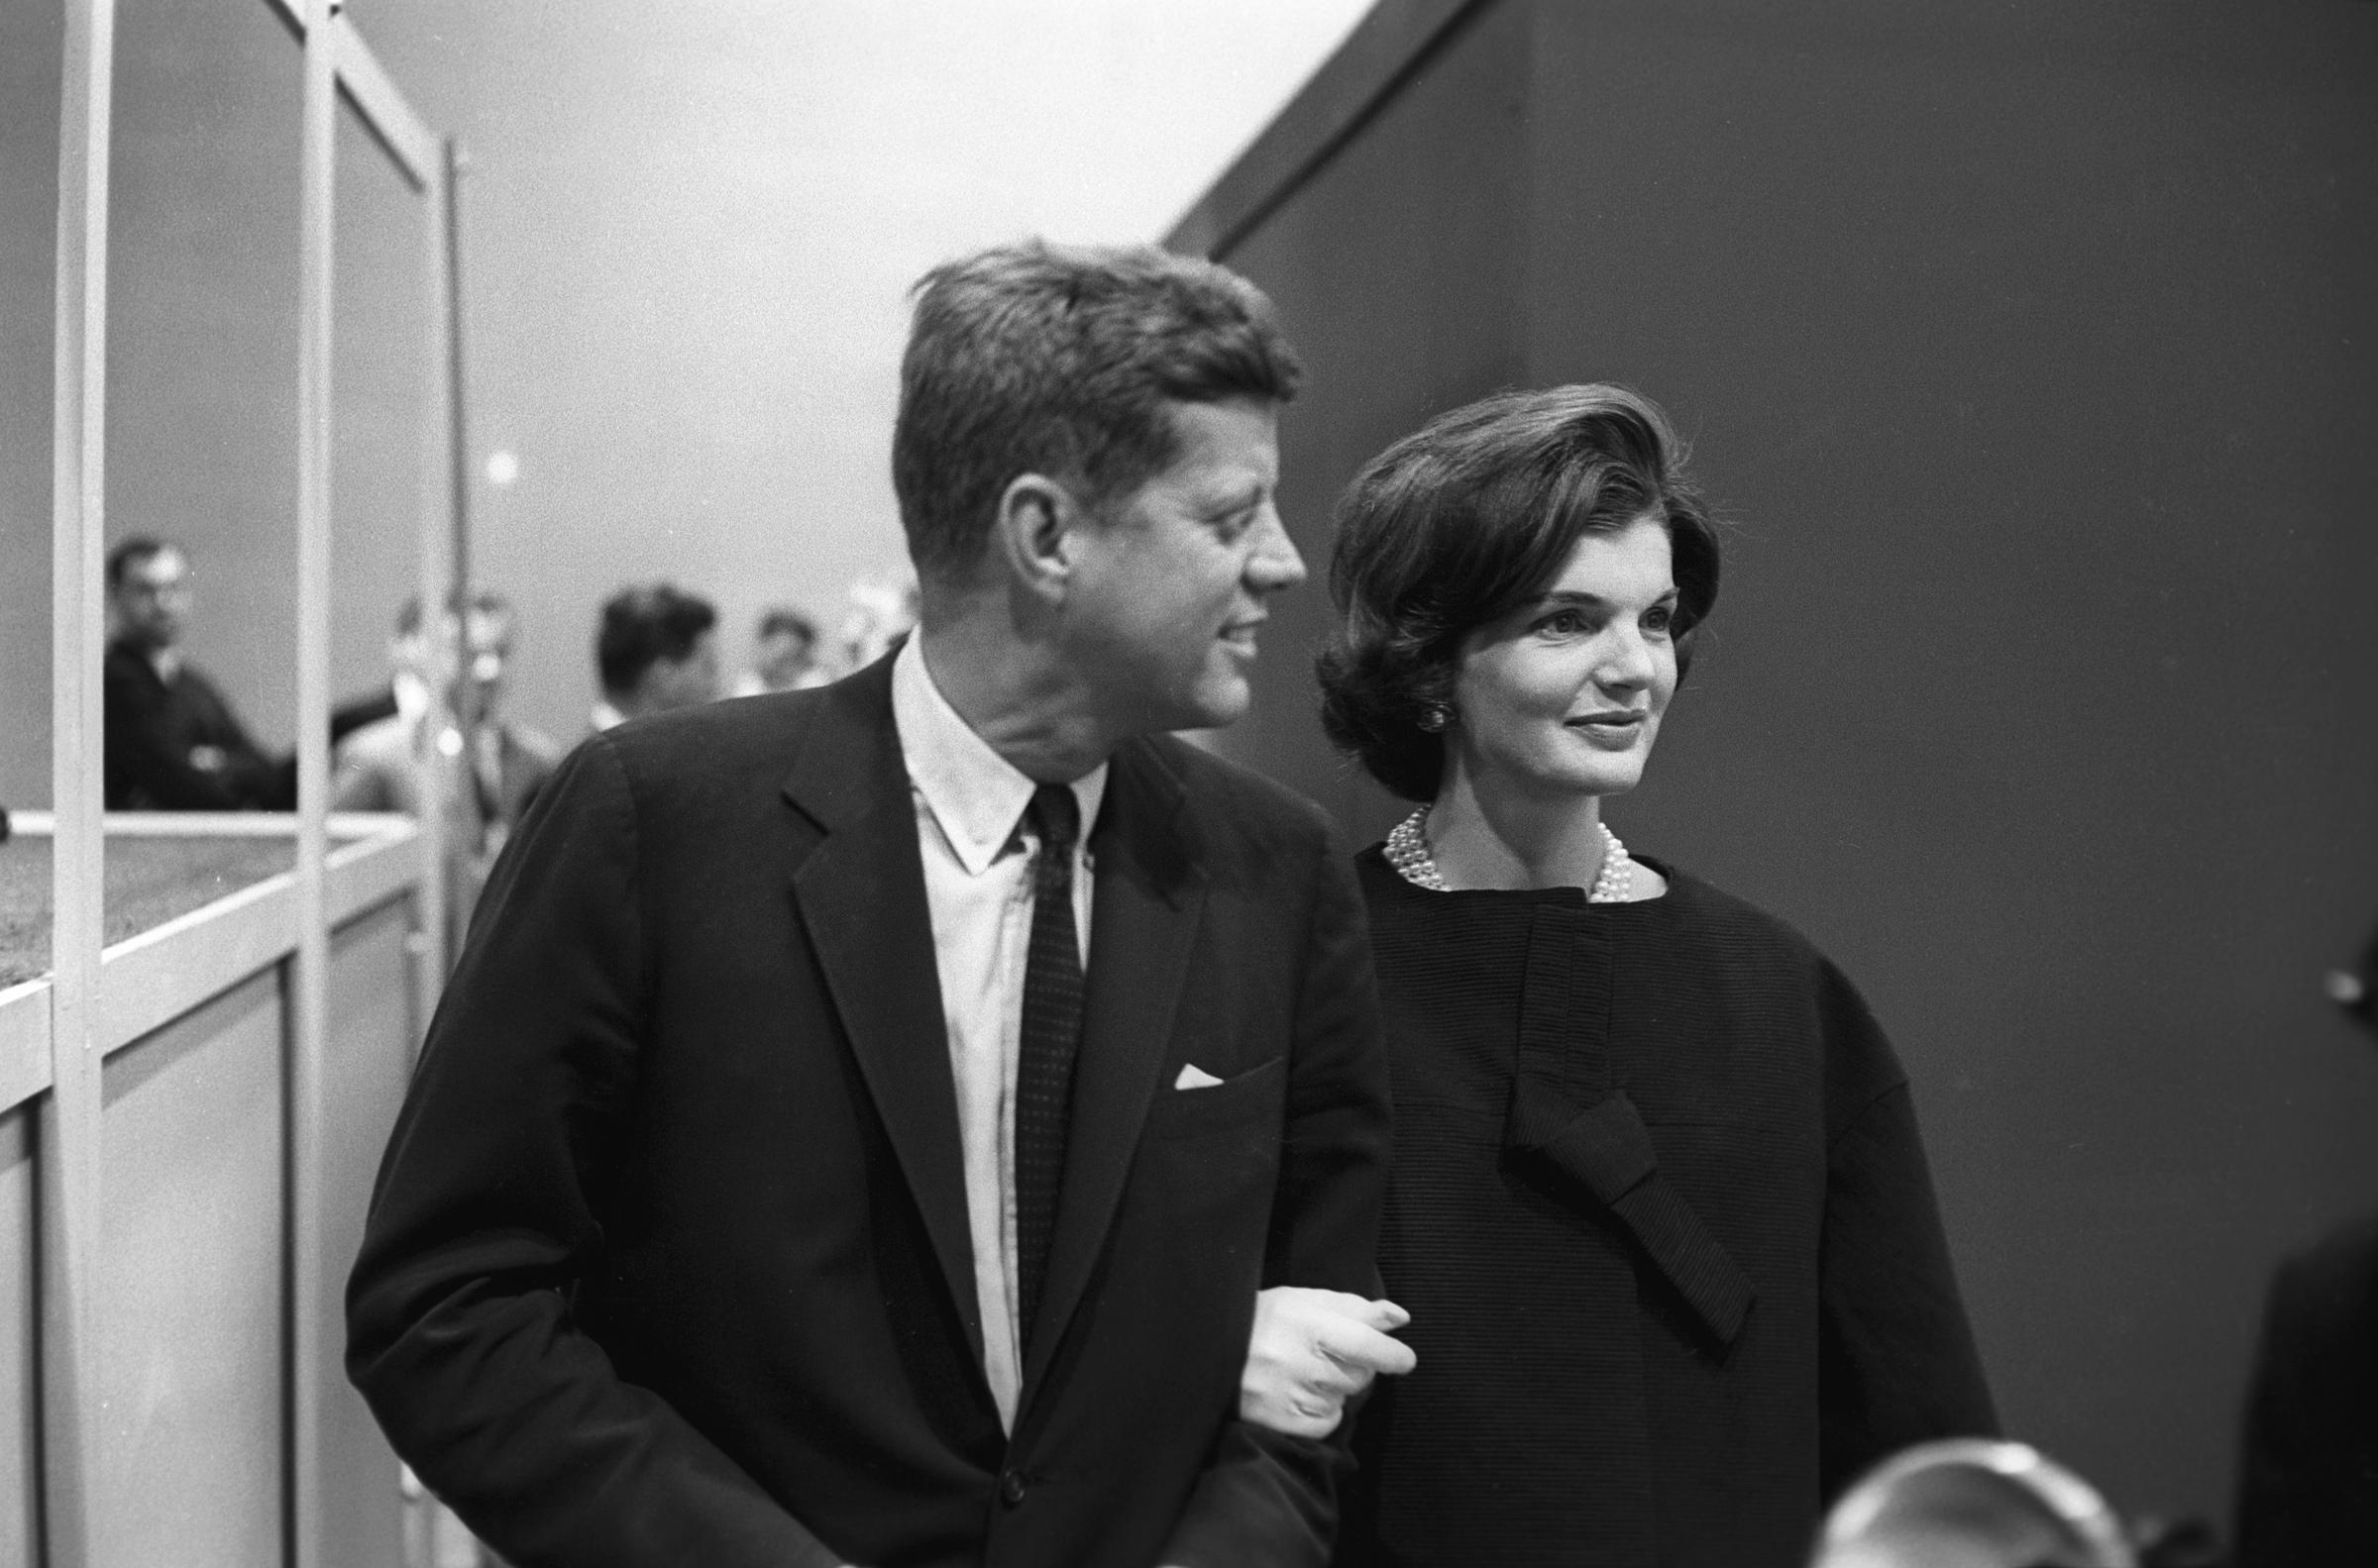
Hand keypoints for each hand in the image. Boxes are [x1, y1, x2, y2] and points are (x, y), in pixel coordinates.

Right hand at [1239, 1286, 1414, 1439]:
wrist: (1212, 1352)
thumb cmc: (1265, 1320)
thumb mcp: (1306, 1301)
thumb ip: (1356, 1309)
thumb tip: (1400, 1319)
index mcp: (1311, 1326)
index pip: (1367, 1345)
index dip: (1392, 1354)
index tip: (1405, 1359)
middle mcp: (1304, 1364)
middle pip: (1361, 1376)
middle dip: (1354, 1366)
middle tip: (1324, 1354)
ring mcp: (1294, 1397)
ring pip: (1345, 1399)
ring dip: (1335, 1388)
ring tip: (1302, 1372)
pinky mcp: (1286, 1423)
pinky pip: (1327, 1422)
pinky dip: (1321, 1411)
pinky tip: (1297, 1393)